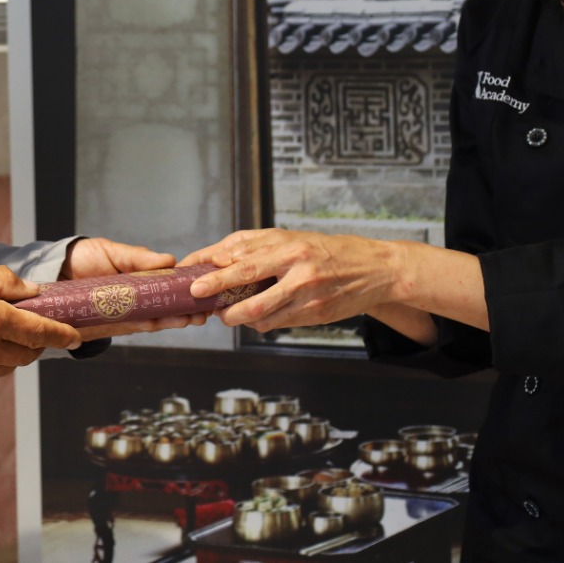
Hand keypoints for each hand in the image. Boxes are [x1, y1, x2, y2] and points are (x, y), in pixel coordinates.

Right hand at [0, 264, 82, 378]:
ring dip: (18, 353)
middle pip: (28, 353)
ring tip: (12, 336)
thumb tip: (32, 291)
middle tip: (38, 328)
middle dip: (39, 343)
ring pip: (9, 365)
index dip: (61, 335)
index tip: (76, 337)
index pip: (39, 332)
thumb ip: (3, 281)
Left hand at [62, 238, 203, 339]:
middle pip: (166, 307)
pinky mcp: (111, 325)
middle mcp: (136, 298)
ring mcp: (125, 312)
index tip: (203, 288)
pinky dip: (150, 325)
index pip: (167, 286)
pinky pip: (133, 327)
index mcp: (139, 279)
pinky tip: (165, 323)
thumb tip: (170, 260)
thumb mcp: (114, 251)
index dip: (185, 289)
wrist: (55, 270)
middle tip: (204, 311)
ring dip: (174, 320)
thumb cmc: (85, 258)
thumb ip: (139, 258)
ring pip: (155, 319)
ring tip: (192, 318)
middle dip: (186, 310)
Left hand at [180, 228, 406, 331]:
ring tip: (224, 315)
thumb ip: (257, 248)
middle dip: (216, 290)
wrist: (374, 269)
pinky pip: (276, 323)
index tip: (189, 272)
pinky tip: (254, 319)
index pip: (239, 254)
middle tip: (196, 296)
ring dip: (235, 316)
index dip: (211, 264)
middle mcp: (295, 265)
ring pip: (259, 311)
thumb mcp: (292, 239)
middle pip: (245, 280)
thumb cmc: (326, 252)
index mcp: (287, 243)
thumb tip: (218, 260)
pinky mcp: (313, 313)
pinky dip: (260, 323)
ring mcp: (305, 291)